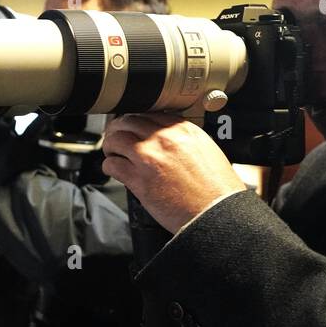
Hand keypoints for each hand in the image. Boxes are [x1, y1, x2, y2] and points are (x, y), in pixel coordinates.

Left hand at [101, 114, 245, 233]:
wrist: (216, 213)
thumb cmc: (216, 189)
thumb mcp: (207, 150)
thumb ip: (185, 140)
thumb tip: (169, 139)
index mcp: (183, 129)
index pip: (148, 113)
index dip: (136, 121)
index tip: (132, 128)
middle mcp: (164, 138)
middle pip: (128, 121)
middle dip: (118, 129)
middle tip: (117, 138)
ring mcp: (149, 156)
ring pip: (115, 139)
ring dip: (111, 146)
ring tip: (113, 153)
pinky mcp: (139, 178)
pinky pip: (112, 164)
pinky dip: (109, 166)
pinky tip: (114, 170)